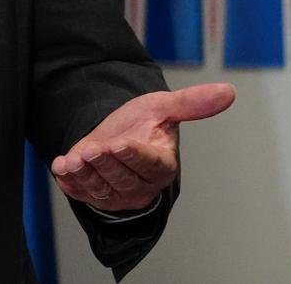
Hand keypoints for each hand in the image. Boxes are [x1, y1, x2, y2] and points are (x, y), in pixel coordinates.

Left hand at [50, 82, 235, 212]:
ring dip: (84, 175)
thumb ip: (191, 102)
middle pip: (122, 178)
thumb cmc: (142, 123)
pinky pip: (82, 194)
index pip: (149, 164)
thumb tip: (229, 91)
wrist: (115, 133)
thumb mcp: (162, 107)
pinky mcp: (97, 198)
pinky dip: (70, 183)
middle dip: (104, 163)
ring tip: (72, 159)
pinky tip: (62, 169)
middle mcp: (142, 185)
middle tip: (90, 149)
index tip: (118, 143)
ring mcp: (119, 195)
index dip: (133, 155)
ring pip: (101, 189)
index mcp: (161, 164)